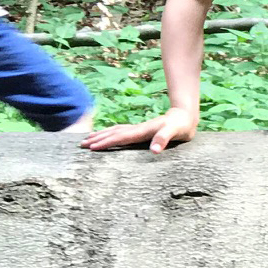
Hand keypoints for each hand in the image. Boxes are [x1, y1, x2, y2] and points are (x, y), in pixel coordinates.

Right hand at [80, 107, 197, 152]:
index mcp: (142, 131)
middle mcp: (137, 129)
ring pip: (115, 131)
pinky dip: (111, 134)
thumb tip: (154, 151)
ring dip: (101, 135)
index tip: (91, 148)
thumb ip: (163, 139)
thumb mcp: (174, 132)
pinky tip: (108, 136)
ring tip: (88, 140)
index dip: (106, 142)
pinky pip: (121, 132)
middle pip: (113, 133)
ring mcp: (138, 129)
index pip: (120, 137)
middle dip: (97, 138)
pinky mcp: (141, 130)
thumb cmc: (181, 125)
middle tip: (81, 145)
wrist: (185, 116)